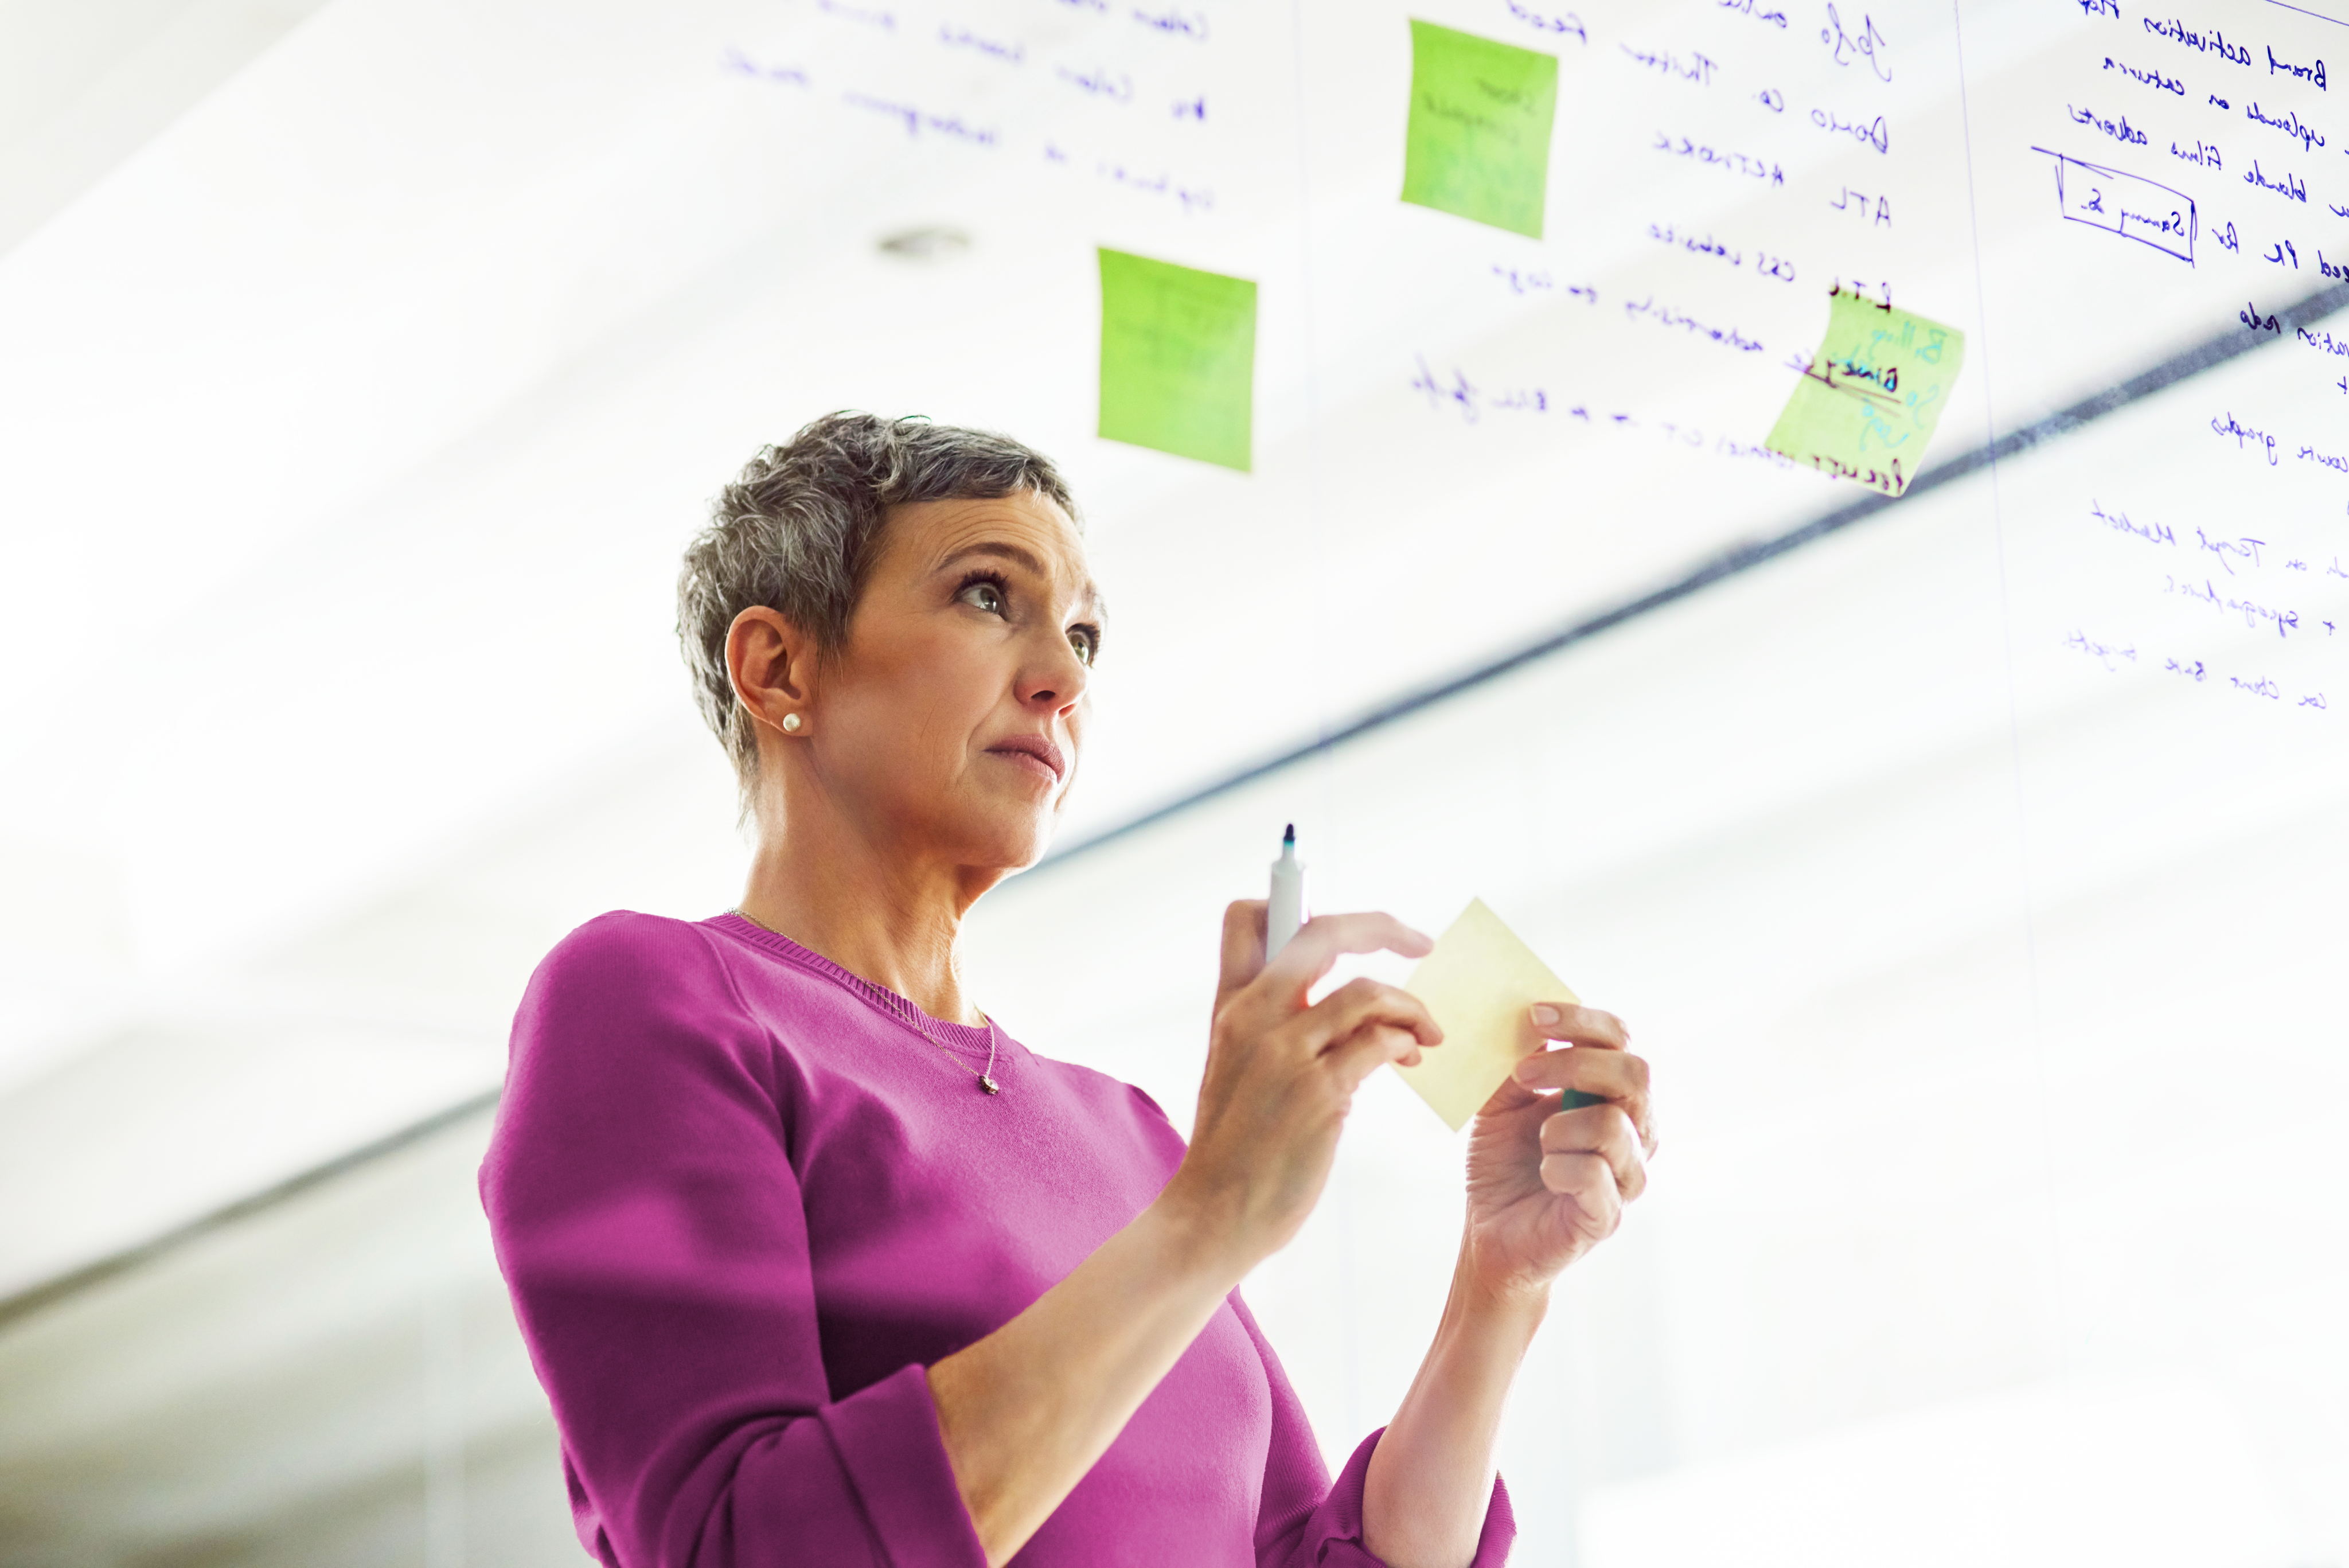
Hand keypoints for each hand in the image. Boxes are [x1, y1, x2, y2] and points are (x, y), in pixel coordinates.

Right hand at [1163, 902, 1439, 1272]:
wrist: (1214, 1214)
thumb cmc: (1234, 1147)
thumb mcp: (1234, 1067)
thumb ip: (1269, 1025)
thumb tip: (1332, 997)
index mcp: (1229, 1006)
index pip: (1248, 916)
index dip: (1297, 898)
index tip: (1348, 925)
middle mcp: (1253, 1017)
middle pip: (1323, 932)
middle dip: (1383, 926)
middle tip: (1420, 945)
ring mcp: (1284, 1054)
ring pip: (1366, 991)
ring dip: (1411, 1008)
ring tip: (1427, 1036)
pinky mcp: (1318, 1093)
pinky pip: (1380, 1043)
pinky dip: (1406, 1044)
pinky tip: (1411, 1061)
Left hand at [1460, 1004, 1654, 1301]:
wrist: (1490, 1233)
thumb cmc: (1503, 1165)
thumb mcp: (1500, 1104)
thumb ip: (1517, 1065)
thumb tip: (1527, 1021)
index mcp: (1611, 1096)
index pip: (1620, 1042)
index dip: (1583, 1022)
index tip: (1534, 1016)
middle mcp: (1634, 1132)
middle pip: (1635, 1075)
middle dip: (1576, 1064)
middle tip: (1523, 1075)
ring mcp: (1626, 1175)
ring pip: (1615, 1125)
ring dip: (1559, 1126)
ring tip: (1537, 1143)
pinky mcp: (1609, 1215)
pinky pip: (1595, 1174)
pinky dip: (1559, 1168)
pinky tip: (1544, 1175)